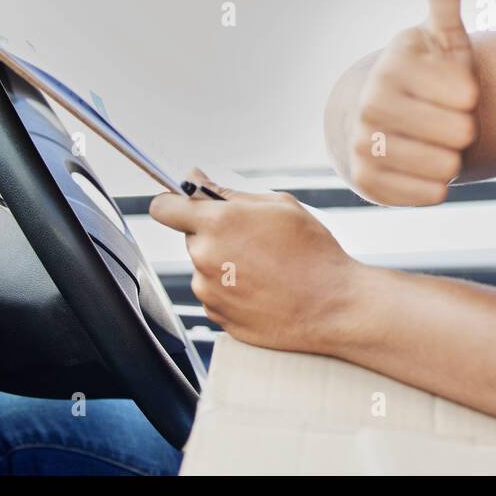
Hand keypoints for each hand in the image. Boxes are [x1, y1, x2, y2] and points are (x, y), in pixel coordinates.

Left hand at [149, 168, 361, 353]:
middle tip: (253, 237)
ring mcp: (208, 291)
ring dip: (225, 262)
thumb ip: (229, 192)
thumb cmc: (312, 252)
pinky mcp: (216, 316)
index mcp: (217, 223)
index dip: (173, 202)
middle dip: (214, 233)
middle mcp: (204, 258)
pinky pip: (215, 293)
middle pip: (191, 236)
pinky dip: (232, 288)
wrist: (333, 305)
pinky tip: (264, 287)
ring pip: (205, 266)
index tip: (185, 204)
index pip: (163, 207)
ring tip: (266, 266)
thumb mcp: (280, 206)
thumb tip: (196, 178)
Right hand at [344, 0, 480, 204]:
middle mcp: (370, 102)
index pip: (465, 92)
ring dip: (454, 158)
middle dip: (466, 129)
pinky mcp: (365, 182)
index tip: (460, 90)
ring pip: (444, 166)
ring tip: (440, 144)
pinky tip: (428, 167)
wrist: (380, 121)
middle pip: (458, 132)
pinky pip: (428, 194)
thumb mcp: (440, 36)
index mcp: (394, 64)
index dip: (472, 95)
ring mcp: (363, 143)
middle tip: (452, 121)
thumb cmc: (424, 76)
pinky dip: (439, 186)